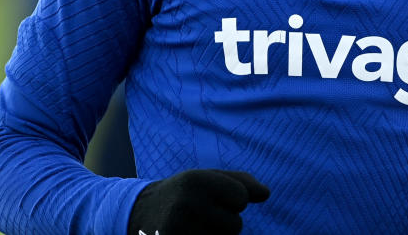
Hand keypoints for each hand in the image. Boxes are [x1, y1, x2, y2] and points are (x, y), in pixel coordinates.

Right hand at [127, 169, 269, 234]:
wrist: (141, 213)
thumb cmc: (184, 192)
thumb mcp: (208, 178)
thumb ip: (241, 182)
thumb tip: (266, 194)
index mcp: (196, 180)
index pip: (242, 197)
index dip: (234, 199)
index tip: (214, 196)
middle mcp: (187, 205)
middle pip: (236, 225)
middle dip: (224, 221)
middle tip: (201, 214)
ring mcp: (180, 231)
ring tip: (195, 225)